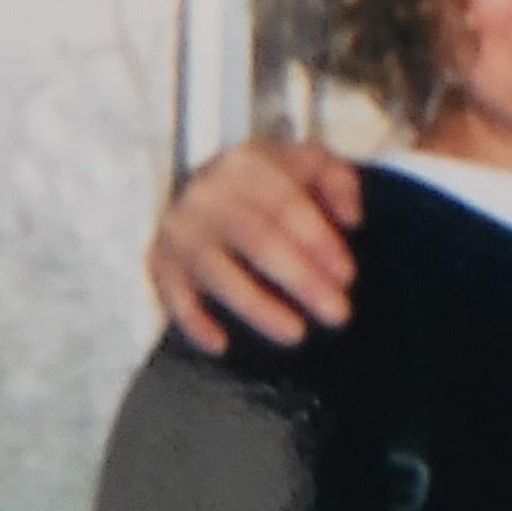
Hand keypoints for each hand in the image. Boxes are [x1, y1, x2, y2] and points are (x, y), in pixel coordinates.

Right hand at [145, 138, 363, 353]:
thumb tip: (352, 219)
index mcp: (247, 165)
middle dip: (301, 280)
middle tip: (338, 314)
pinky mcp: (160, 260)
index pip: (286, 205)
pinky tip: (221, 345)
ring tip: (296, 334)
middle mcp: (207, 194)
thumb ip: (340, 182)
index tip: (347, 277)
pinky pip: (173, 295)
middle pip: (258, 240)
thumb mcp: (312, 165)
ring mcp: (180, 229)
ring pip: (217, 272)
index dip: (318, 241)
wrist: (214, 187)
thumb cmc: (275, 184)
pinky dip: (193, 321)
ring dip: (257, 307)